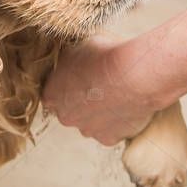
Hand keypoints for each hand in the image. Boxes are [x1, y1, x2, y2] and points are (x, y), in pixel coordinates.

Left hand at [42, 35, 157, 145]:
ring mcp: (88, 130)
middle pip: (72, 111)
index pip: (53, 93)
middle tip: (103, 85)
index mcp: (52, 94)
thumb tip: (73, 59)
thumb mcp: (79, 47)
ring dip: (102, 112)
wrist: (134, 76)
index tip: (82, 77)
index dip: (68, 85)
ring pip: (92, 122)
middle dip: (84, 101)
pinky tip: (129, 105)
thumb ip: (71, 61)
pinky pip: (112, 131)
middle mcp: (65, 117)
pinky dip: (119, 121)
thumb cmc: (105, 56)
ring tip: (120, 93)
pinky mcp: (109, 138)